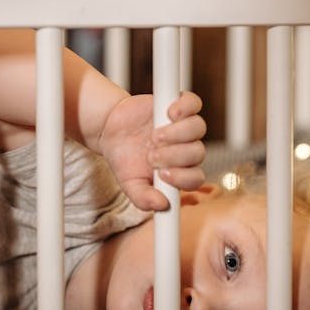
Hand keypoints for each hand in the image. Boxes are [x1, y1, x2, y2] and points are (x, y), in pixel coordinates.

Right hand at [99, 91, 205, 210]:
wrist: (111, 130)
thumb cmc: (125, 159)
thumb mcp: (130, 184)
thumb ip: (144, 199)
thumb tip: (161, 205)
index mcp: (180, 171)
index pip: (195, 178)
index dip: (183, 177)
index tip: (162, 174)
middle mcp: (186, 149)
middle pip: (198, 152)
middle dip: (175, 155)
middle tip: (152, 155)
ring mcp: (183, 126)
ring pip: (198, 128)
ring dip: (178, 133)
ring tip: (156, 136)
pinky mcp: (179, 106)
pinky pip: (194, 103)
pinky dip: (185, 107)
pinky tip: (170, 114)